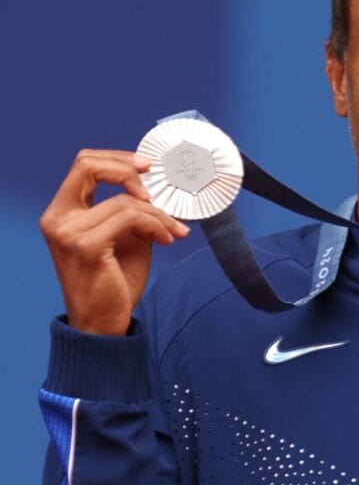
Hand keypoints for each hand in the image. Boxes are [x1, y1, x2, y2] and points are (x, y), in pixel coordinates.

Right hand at [40, 149, 189, 335]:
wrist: (104, 324)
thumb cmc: (114, 284)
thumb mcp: (126, 240)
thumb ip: (132, 212)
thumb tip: (158, 191)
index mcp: (62, 213)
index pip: (83, 165)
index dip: (117, 160)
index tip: (147, 167)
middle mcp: (58, 219)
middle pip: (88, 165)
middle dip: (128, 168)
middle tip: (157, 183)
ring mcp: (68, 232)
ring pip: (123, 200)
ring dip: (158, 214)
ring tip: (174, 231)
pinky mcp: (87, 246)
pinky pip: (130, 218)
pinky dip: (155, 224)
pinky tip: (167, 239)